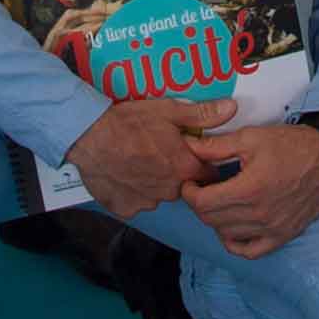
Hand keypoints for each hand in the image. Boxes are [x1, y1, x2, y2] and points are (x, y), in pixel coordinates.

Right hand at [63, 94, 240, 220]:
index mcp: (184, 168)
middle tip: (158, 153)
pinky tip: (125, 174)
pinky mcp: (125, 208)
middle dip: (176, 172)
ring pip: (159, 195)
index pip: (208, 174)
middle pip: (183, 185)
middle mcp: (169, 191)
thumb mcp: (168, 111)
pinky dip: (133, 192)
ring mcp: (146, 203)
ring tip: (138, 162)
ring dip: (154, 183)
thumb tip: (230, 110)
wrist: (88, 136)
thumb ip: (202, 115)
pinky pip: (136, 203)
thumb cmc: (128, 122)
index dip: (202, 164)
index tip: (192, 155)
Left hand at [181, 122, 318, 258]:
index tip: (190, 183)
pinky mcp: (282, 235)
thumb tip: (188, 146)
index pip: (202, 203)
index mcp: (248, 189)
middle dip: (199, 204)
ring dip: (216, 220)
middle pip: (211, 220)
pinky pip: (250, 251)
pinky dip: (236, 243)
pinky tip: (233, 228)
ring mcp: (271, 228)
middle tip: (202, 190)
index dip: (189, 193)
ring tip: (220, 202)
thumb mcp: (251, 138)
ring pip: (226, 235)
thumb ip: (216, 147)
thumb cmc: (292, 145)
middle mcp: (258, 214)